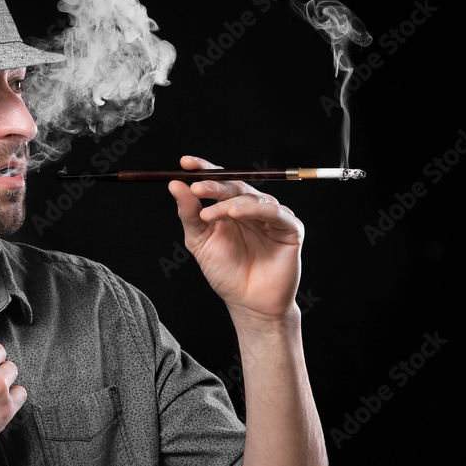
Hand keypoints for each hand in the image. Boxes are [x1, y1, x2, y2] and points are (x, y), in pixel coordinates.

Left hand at [168, 155, 304, 326]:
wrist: (248, 302)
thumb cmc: (226, 272)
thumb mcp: (200, 241)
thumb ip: (189, 214)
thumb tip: (175, 185)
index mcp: (230, 206)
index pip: (218, 181)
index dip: (204, 168)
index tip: (184, 163)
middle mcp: (252, 207)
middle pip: (235, 185)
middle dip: (215, 184)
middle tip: (197, 187)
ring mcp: (272, 216)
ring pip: (253, 197)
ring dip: (230, 202)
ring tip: (210, 213)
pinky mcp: (290, 228)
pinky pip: (275, 213)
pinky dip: (255, 209)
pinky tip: (236, 213)